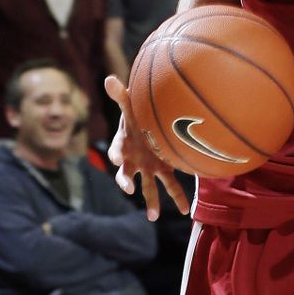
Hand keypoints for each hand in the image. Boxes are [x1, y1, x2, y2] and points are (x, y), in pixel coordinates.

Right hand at [104, 74, 190, 220]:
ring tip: (153, 216)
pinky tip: (184, 211)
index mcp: (124, 146)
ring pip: (148, 187)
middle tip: (127, 188)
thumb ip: (121, 95)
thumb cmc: (136, 116)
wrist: (148, 125)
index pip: (117, 150)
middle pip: (126, 174)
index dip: (116, 154)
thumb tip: (109, 79)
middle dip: (126, 182)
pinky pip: (171, 185)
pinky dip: (178, 198)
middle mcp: (133, 161)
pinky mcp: (163, 170)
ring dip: (151, 201)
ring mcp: (148, 168)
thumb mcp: (129, 104)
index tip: (116, 159)